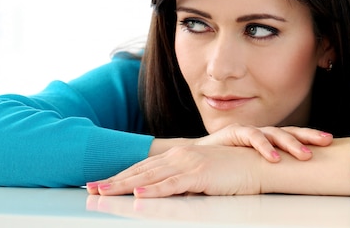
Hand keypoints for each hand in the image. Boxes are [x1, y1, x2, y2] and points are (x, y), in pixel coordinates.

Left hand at [87, 145, 266, 196]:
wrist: (257, 163)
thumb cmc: (233, 171)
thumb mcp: (202, 175)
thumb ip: (184, 181)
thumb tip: (168, 192)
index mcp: (178, 156)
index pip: (144, 168)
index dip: (121, 176)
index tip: (102, 184)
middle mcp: (179, 156)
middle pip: (140, 171)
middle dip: (114, 181)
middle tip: (92, 189)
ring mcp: (187, 164)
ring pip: (149, 177)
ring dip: (124, 186)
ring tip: (104, 192)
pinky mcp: (199, 175)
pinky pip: (171, 185)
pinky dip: (153, 190)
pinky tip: (138, 193)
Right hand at [194, 124, 332, 161]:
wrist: (196, 158)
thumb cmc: (226, 163)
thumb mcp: (253, 166)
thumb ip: (271, 167)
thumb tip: (299, 178)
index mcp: (268, 140)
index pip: (293, 135)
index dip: (311, 136)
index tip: (331, 142)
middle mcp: (261, 133)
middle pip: (289, 130)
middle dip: (309, 135)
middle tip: (326, 141)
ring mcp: (248, 131)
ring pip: (274, 133)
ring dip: (291, 143)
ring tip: (305, 155)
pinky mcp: (234, 132)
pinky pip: (252, 136)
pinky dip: (264, 146)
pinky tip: (274, 157)